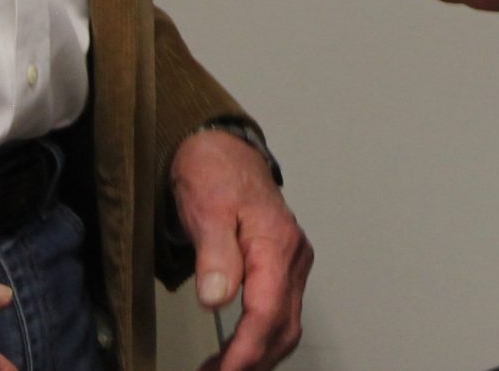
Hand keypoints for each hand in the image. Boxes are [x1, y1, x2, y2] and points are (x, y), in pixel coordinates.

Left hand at [170, 129, 311, 369]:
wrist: (222, 150)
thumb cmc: (214, 173)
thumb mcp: (206, 208)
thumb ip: (214, 254)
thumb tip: (217, 297)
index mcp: (276, 242)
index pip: (267, 310)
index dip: (246, 348)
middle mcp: (292, 256)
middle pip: (282, 326)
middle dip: (252, 360)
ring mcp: (292, 262)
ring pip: (285, 325)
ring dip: (257, 355)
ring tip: (222, 370)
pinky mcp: (284, 267)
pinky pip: (280, 313)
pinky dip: (260, 339)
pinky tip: (236, 350)